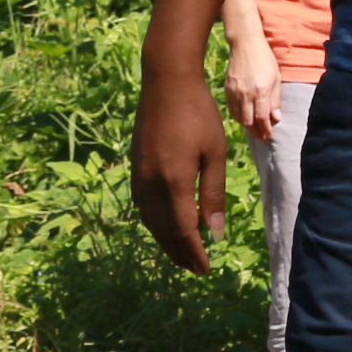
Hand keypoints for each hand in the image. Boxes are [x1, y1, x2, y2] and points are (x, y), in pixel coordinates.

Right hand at [131, 71, 231, 273]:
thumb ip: (214, 194)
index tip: (206, 269)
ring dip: (166, 241)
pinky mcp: (135, 167)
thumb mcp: (216, 153)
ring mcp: (139, 176)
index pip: (183, 230)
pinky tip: (164, 225)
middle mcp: (151, 184)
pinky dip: (154, 223)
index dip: (194, 253)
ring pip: (150, 221)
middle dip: (180, 253)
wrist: (166, 82)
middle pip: (164, 231)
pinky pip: (142, 206)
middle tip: (195, 269)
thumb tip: (215, 232)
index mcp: (174, 182)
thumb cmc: (199, 114)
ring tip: (182, 253)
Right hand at [224, 43, 283, 137]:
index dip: (266, 129)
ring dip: (247, 126)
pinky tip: (244, 117)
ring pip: (239, 117)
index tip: (269, 135)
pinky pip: (231, 109)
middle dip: (256, 132)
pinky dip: (238, 116)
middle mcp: (246, 94)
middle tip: (262, 136)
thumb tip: (276, 118)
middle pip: (248, 122)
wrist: (245, 44)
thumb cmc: (264, 59)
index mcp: (261, 91)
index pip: (262, 118)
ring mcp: (234, 92)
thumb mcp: (276, 78)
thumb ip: (275, 100)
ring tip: (254, 129)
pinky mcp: (227, 89)